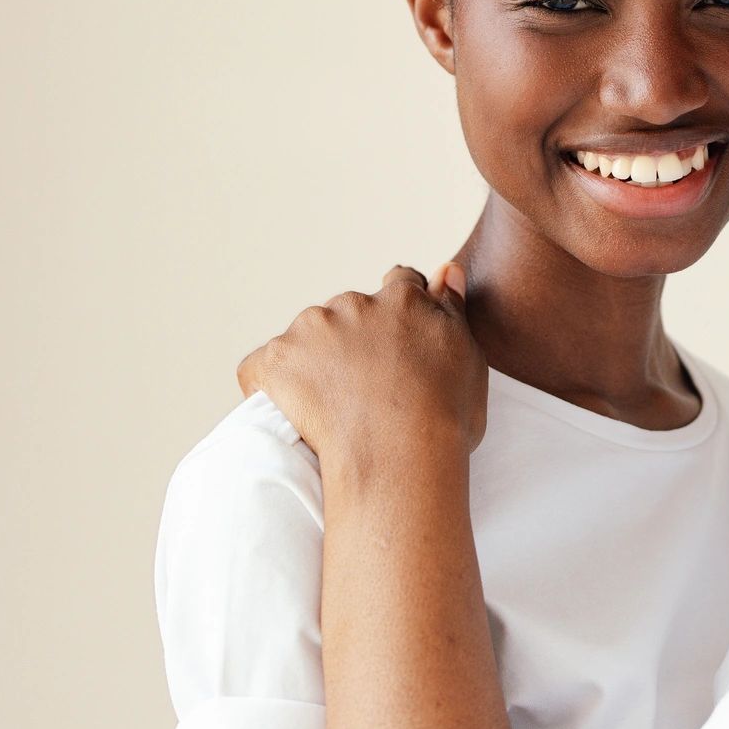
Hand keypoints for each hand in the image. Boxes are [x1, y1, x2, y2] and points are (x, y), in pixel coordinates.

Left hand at [237, 262, 486, 469]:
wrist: (400, 458)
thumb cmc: (444, 417)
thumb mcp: (467, 356)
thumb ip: (451, 309)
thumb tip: (448, 270)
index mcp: (402, 299)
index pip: (400, 284)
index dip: (399, 314)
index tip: (397, 346)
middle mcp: (354, 304)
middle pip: (349, 311)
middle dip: (354, 340)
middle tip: (366, 388)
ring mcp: (311, 330)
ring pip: (307, 337)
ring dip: (315, 360)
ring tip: (332, 407)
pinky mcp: (275, 361)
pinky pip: (261, 368)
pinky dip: (271, 386)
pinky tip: (293, 413)